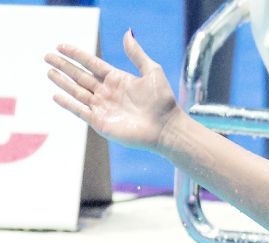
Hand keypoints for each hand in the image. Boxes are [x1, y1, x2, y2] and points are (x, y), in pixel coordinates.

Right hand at [45, 30, 182, 152]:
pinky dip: (68, 104)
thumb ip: (137, 54)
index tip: (61, 46)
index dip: (76, 55)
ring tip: (49, 71)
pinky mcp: (102, 123)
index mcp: (118, 79)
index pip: (91, 64)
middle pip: (80, 76)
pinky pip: (80, 111)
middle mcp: (108, 93)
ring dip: (63, 82)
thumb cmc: (163, 101)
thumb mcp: (152, 71)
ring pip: (77, 92)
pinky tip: (56, 95)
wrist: (167, 128)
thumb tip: (127, 33)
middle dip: (64, 66)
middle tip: (47, 56)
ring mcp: (104, 108)